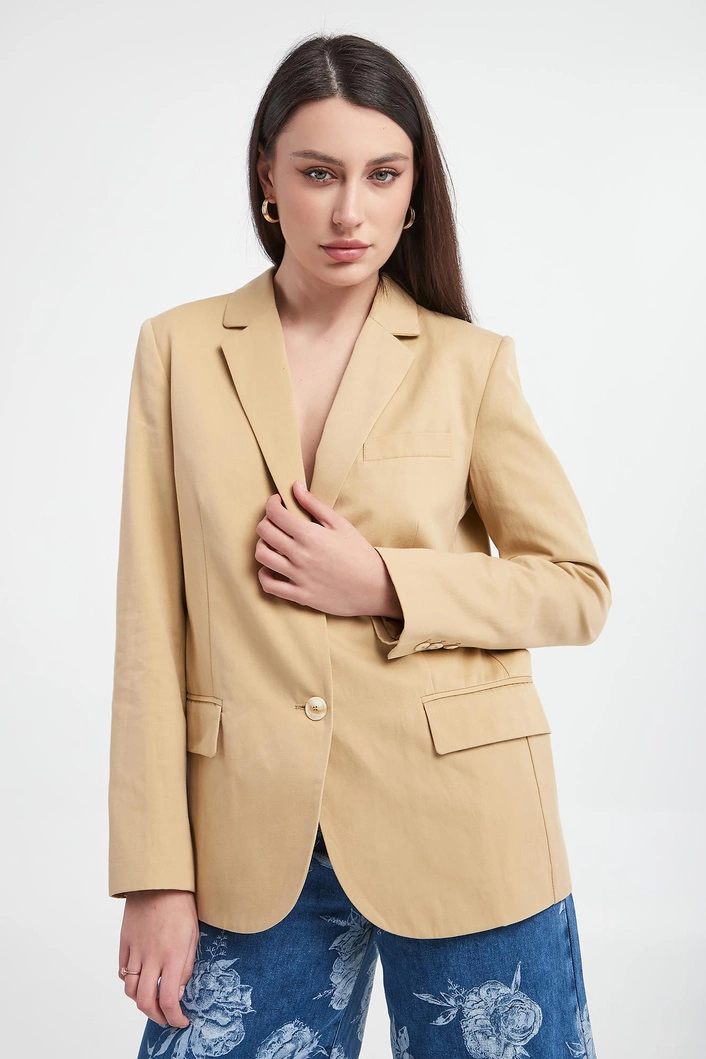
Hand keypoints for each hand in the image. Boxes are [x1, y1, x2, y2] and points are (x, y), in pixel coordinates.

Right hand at [119, 890, 199, 1027]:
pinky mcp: (124, 943)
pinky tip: (140, 980)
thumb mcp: (193, 936)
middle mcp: (151, 957)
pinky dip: (130, 982)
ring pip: (130, 990)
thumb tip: (178, 990)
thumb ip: (186, 965)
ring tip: (152, 1002)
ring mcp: (135, 950)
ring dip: (141, 1002)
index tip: (181, 1021)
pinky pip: (122, 971)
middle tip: (165, 1018)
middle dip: (156, 1017)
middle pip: (145, 1002)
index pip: (168, 1000)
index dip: (174, 1017)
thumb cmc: (181, 905)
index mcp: (172, 955)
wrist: (159, 881)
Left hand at [255, 480, 398, 618]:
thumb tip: (295, 486)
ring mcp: (298, 576)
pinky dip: (264, 575)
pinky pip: (269, 585)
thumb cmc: (359, 553)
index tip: (277, 503)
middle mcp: (300, 555)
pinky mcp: (299, 595)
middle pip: (264, 532)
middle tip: (276, 521)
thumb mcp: (340, 524)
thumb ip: (315, 505)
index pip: (275, 514)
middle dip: (266, 521)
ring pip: (262, 556)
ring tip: (273, 543)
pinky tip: (271, 568)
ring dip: (263, 545)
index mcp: (310, 534)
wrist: (375, 587)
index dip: (271, 504)